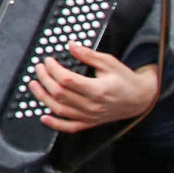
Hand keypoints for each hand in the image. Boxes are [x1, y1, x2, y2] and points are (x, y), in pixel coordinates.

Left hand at [30, 42, 159, 131]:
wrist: (140, 99)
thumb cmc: (125, 79)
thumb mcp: (109, 62)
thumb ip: (88, 55)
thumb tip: (71, 45)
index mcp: (98, 89)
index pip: (67, 80)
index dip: (53, 69)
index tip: (47, 61)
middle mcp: (92, 105)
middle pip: (60, 94)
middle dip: (45, 79)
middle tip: (39, 68)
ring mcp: (90, 117)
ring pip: (60, 110)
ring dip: (43, 98)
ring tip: (33, 85)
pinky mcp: (90, 123)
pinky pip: (69, 127)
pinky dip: (55, 124)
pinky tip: (43, 117)